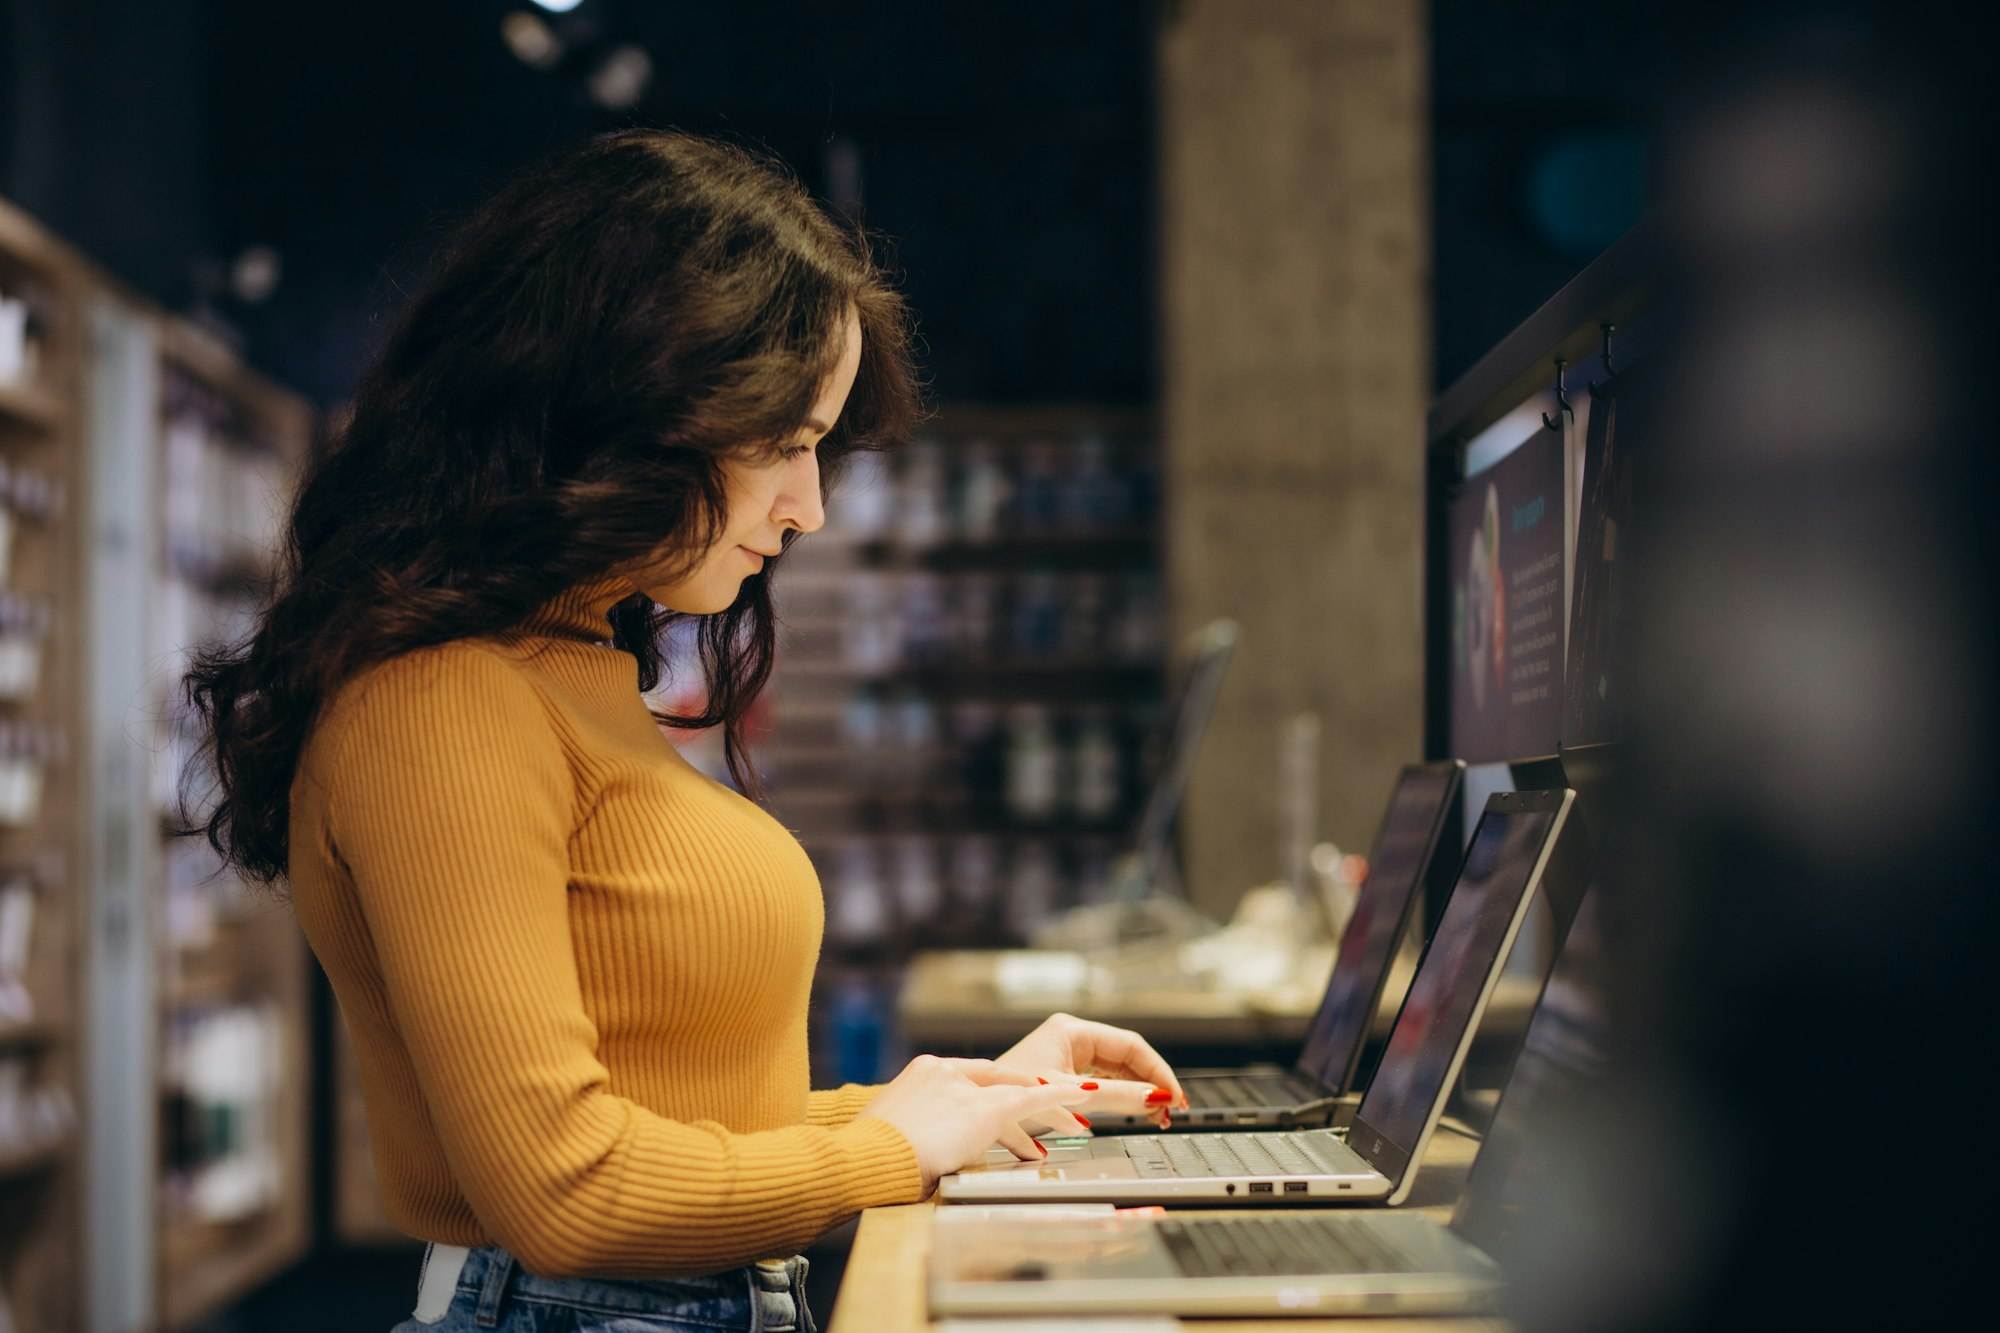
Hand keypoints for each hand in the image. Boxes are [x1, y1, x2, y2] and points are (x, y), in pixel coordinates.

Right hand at [854, 1055, 1093, 1193]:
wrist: (866, 1159)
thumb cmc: (868, 1161)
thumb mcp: (887, 1137)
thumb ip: (911, 1133)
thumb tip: (920, 1154)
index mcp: (920, 1073)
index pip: (966, 1077)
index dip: (991, 1090)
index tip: (1006, 1104)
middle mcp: (945, 1072)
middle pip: (998, 1078)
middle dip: (1029, 1095)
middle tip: (1055, 1106)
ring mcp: (964, 1089)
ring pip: (1019, 1091)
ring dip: (1051, 1106)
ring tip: (1076, 1123)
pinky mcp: (983, 1109)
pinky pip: (1032, 1100)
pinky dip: (1059, 1099)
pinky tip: (1083, 1101)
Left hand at [995, 1013, 1188, 1130]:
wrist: (977, 1114)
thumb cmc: (1011, 1097)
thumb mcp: (1072, 1097)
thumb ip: (1117, 1096)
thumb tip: (1156, 1098)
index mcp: (1072, 1030)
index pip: (1130, 1045)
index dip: (1156, 1070)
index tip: (1173, 1095)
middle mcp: (1071, 1038)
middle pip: (1125, 1057)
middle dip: (1150, 1083)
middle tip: (1171, 1109)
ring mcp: (1066, 1056)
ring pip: (1115, 1071)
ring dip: (1137, 1093)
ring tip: (1157, 1115)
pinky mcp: (1062, 1075)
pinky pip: (1101, 1083)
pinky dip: (1119, 1098)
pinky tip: (1134, 1112)